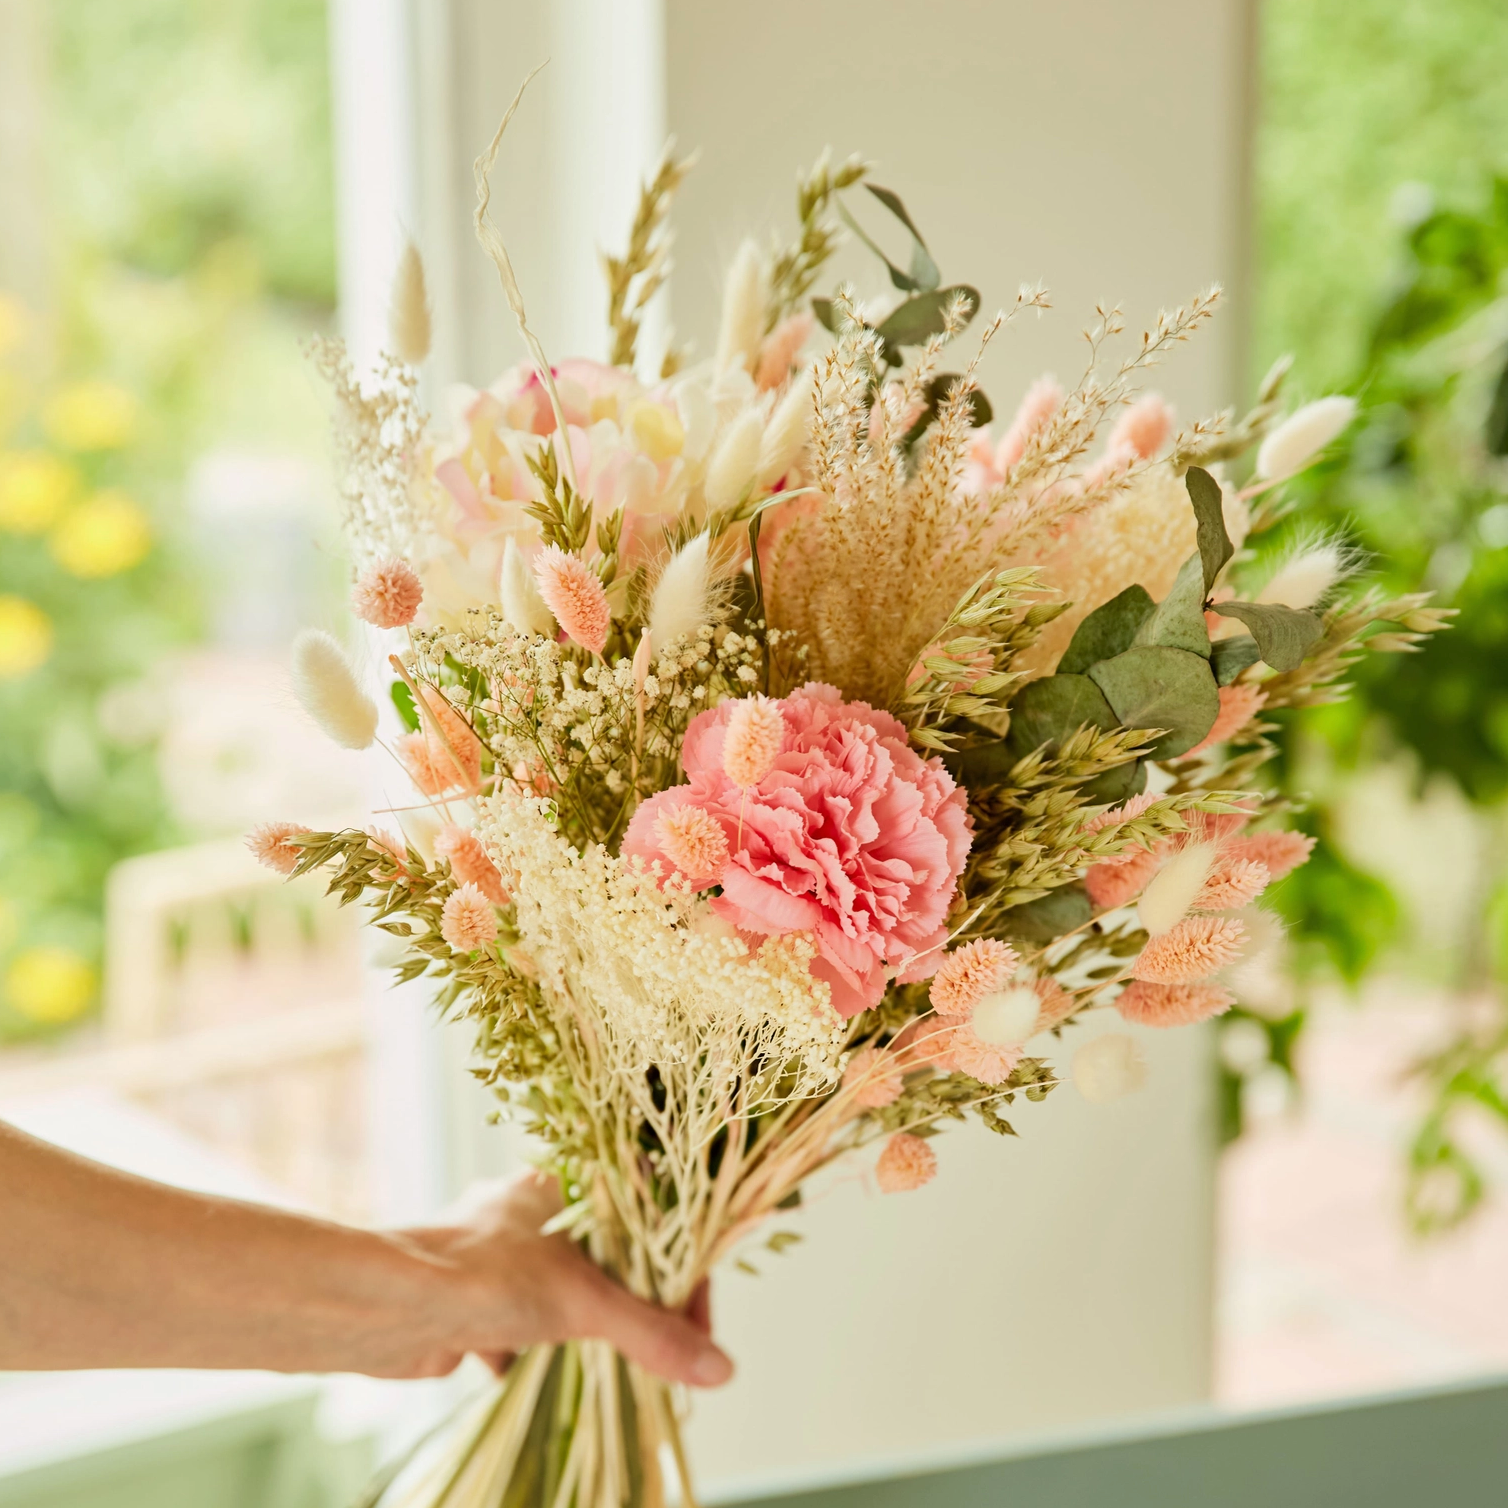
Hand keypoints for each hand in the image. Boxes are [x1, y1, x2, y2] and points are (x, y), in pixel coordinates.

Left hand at [386, 1172, 731, 1387]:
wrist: (387, 1307)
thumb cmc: (484, 1276)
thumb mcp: (585, 1303)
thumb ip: (653, 1334)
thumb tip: (718, 1368)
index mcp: (564, 1183)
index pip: (646, 1215)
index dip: (676, 1266)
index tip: (693, 1315)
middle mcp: (531, 1210)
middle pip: (607, 1257)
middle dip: (629, 1304)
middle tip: (658, 1345)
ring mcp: (498, 1253)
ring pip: (563, 1293)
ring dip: (576, 1328)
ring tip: (589, 1356)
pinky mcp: (471, 1297)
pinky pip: (519, 1325)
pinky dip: (525, 1350)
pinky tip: (519, 1364)